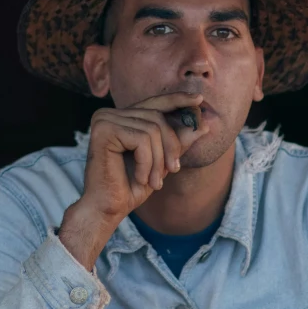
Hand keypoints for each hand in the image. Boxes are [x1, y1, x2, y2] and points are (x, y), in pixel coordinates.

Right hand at [59, 92, 208, 268]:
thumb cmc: (130, 187)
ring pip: (152, 129)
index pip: (154, 103)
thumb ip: (178, 142)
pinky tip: (140, 178)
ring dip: (159, 160)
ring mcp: (104, 119)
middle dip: (170, 146)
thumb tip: (204, 123)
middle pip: (157, 117)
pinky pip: (141, 139)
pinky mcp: (103, 129)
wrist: (107, 210)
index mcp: (121, 117)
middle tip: (173, 170)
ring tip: (154, 182)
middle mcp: (109, 113)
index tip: (199, 98)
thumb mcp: (162, 162)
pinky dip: (147, 163)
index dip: (177, 99)